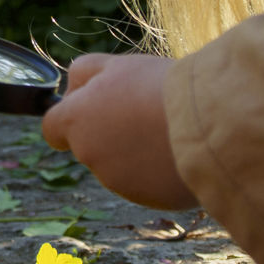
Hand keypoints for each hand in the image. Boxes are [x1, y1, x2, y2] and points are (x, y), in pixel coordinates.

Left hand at [42, 52, 197, 210]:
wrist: (210, 123)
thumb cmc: (160, 87)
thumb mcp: (117, 65)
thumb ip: (85, 73)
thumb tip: (71, 88)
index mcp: (75, 120)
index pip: (52, 129)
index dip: (70, 121)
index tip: (91, 114)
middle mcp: (88, 154)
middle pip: (89, 146)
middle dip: (109, 134)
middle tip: (144, 115)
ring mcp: (117, 180)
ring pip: (119, 166)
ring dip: (135, 154)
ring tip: (168, 132)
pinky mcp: (147, 199)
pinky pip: (147, 184)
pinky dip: (157, 172)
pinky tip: (179, 153)